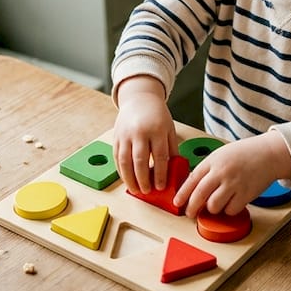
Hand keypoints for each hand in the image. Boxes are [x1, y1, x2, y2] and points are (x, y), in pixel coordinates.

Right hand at [112, 76, 174, 193]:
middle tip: (147, 191)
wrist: (139, 99)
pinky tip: (127, 179)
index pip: (159, 156)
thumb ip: (171, 149)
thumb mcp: (169, 129)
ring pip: (125, 161)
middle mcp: (140, 132)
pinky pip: (117, 157)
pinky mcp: (116, 137)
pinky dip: (121, 171)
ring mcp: (125, 134)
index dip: (160, 174)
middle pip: (140, 160)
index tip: (161, 186)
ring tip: (136, 190)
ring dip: (129, 179)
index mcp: (157, 129)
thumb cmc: (157, 115)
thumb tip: (175, 171)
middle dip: (143, 179)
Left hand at [174, 132, 290, 216]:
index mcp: (213, 161)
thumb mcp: (221, 154)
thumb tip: (193, 187)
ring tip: (215, 205)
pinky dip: (228, 210)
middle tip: (189, 213)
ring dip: (212, 209)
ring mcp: (233, 184)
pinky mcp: (245, 194)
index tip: (177, 203)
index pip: (192, 180)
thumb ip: (208, 168)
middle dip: (191, 208)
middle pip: (199, 195)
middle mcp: (221, 172)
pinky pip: (230, 210)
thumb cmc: (245, 154)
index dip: (182, 194)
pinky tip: (231, 203)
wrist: (269, 153)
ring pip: (213, 206)